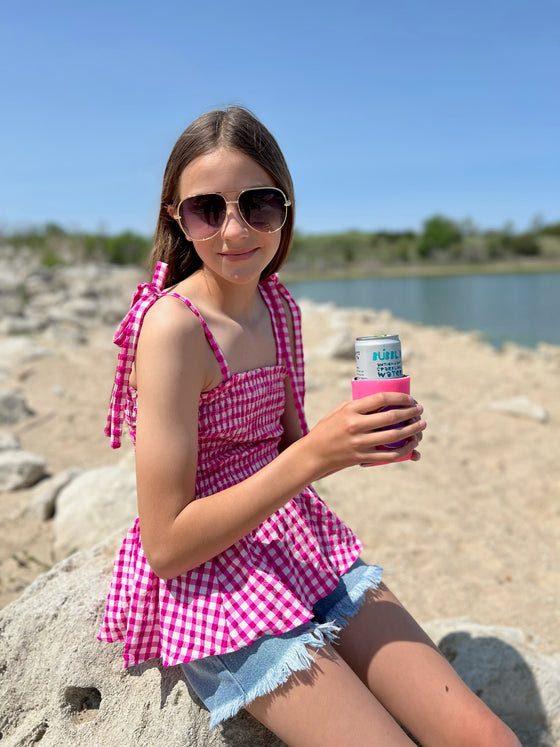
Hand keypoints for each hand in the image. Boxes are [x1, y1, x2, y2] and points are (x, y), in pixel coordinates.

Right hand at [305, 392, 425, 476]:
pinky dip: (405, 450)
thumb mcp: (339, 411)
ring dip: (412, 430)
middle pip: (391, 417)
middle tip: (420, 410)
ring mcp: (359, 443)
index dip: (400, 398)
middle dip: (411, 412)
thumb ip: (359, 405)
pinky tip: (413, 445)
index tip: (410, 399)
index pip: (381, 398)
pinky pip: (390, 455)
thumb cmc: (327, 429)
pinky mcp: (362, 457)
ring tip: (421, 425)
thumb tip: (383, 400)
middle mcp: (356, 425)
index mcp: (350, 409)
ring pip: (394, 436)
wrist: (314, 454)